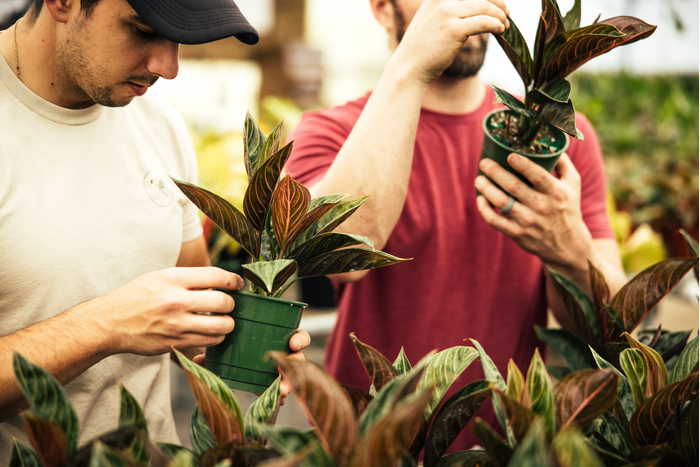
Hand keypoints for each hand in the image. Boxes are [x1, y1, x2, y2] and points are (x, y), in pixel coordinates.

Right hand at [97, 267, 243, 355]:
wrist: (110, 323)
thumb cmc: (137, 296)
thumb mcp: (160, 277)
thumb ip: (188, 278)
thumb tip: (219, 281)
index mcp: (173, 279)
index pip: (216, 276)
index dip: (233, 280)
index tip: (237, 284)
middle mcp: (176, 300)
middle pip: (223, 302)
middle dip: (232, 304)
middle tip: (229, 305)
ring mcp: (176, 324)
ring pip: (221, 326)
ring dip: (228, 323)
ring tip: (224, 320)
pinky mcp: (176, 342)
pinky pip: (209, 342)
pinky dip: (216, 337)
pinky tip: (212, 332)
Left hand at [192, 329, 310, 403]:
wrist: (231, 362)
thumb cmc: (234, 349)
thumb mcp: (227, 347)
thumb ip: (215, 352)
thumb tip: (198, 359)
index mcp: (278, 338)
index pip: (297, 336)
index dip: (300, 340)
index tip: (293, 344)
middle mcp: (284, 354)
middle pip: (297, 358)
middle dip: (295, 366)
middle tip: (287, 370)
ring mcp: (283, 370)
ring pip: (294, 375)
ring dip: (290, 383)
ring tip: (282, 392)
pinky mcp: (278, 384)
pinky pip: (285, 390)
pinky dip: (283, 395)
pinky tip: (279, 401)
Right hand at [396, 0, 509, 83]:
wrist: (409, 67)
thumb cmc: (422, 48)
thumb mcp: (432, 20)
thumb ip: (450, 11)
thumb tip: (477, 8)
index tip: (497, 2)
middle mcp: (441, 0)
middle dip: (497, 2)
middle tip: (506, 12)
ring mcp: (447, 13)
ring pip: (484, 7)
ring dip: (499, 15)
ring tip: (505, 24)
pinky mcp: (453, 30)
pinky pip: (483, 23)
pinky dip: (496, 25)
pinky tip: (500, 30)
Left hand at [474, 153, 596, 274]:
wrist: (567, 245)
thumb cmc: (568, 208)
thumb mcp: (573, 184)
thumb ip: (563, 163)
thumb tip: (552, 141)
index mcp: (555, 192)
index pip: (537, 176)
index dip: (522, 165)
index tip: (509, 156)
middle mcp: (541, 206)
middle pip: (513, 186)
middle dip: (495, 172)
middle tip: (483, 163)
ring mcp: (528, 221)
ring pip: (501, 203)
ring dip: (486, 189)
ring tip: (478, 179)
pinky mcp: (517, 233)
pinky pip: (496, 221)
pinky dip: (484, 210)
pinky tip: (480, 199)